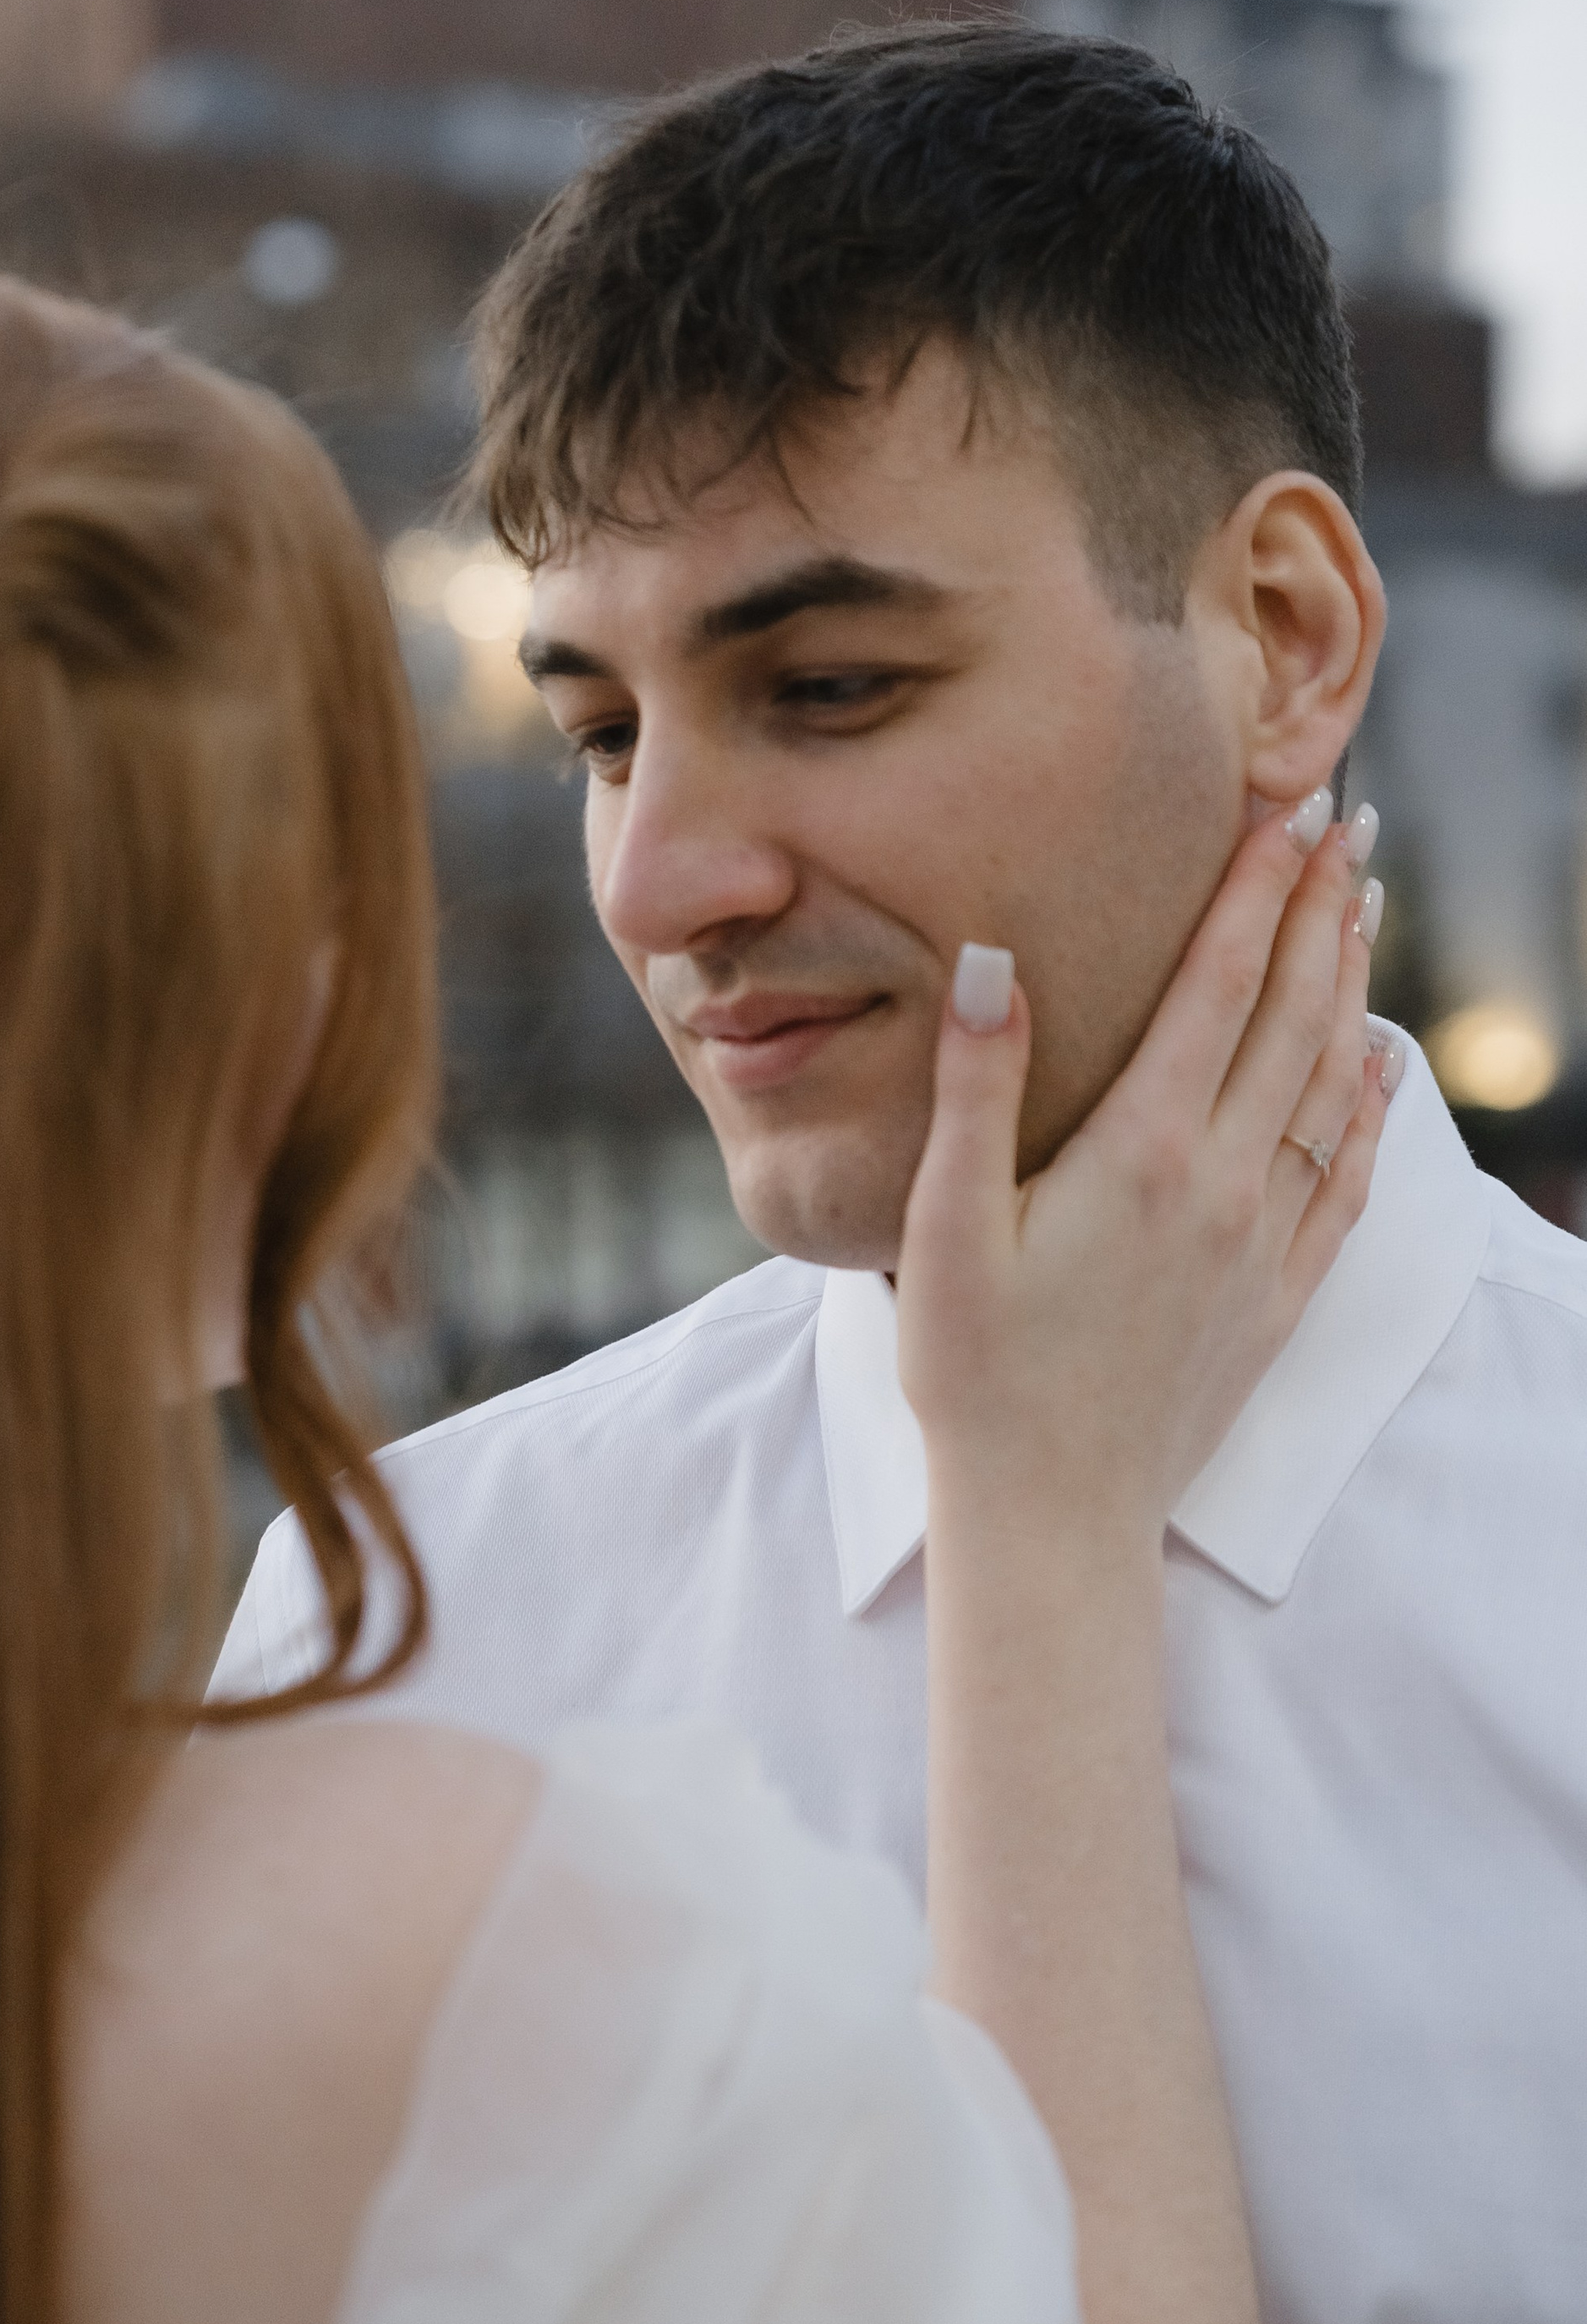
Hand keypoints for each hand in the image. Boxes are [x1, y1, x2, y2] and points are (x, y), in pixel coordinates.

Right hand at [896, 795, 1389, 1528]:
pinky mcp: (1275, 1296)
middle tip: (1344, 821)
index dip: (1251, 891)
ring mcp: (1259, 1243)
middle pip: (1288, 1016)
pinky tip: (1378, 1063)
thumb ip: (978, 1089)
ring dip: (1347, 985)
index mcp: (1141, 1154)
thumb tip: (997, 961)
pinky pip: (1342, 1179)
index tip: (1283, 810)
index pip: (1216, 987)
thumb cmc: (976, 1374)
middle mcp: (1219, 1185)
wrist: (1053, 1514)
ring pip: (1324, 1083)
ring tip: (1363, 906)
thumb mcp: (944, 1227)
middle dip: (1316, 910)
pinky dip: (1367, 1109)